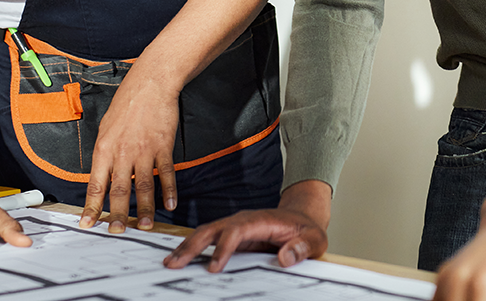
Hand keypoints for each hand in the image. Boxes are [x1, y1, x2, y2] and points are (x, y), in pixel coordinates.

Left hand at [81, 74, 181, 232]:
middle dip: (117, 214)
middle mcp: (123, 152)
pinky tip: (170, 203)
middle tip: (117, 231)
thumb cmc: (127, 103)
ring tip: (146, 225)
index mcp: (104, 149)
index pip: (96, 184)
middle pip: (120, 190)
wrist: (150, 83)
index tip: (88, 223)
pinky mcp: (163, 146)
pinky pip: (166, 173)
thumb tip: (101, 175)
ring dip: (145, 208)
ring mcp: (144, 150)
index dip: (91, 206)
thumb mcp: (106, 127)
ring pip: (144, 186)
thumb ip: (104, 154)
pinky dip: (169, 190)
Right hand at [164, 180, 331, 271]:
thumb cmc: (306, 229)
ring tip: (170, 262)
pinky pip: (209, 239)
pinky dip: (193, 247)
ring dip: (188, 246)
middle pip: (213, 228)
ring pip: (206, 232)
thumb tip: (286, 258)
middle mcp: (244, 220)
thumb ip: (303, 248)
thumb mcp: (315, 239)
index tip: (213, 267)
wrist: (301, 217)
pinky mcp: (232, 235)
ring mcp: (236, 226)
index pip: (237, 231)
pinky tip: (181, 258)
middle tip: (174, 263)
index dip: (223, 248)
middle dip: (193, 245)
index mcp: (262, 221)